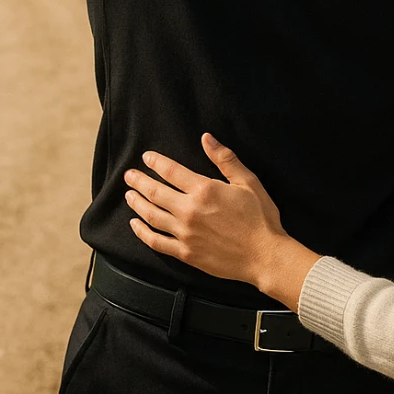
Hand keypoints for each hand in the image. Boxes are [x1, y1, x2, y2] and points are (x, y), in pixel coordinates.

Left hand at [124, 135, 319, 308]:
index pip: (171, 171)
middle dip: (139, 181)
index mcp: (204, 190)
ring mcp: (185, 234)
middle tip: (128, 175)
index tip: (146, 157)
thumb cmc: (260, 217)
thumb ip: (225, 159)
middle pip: (155, 192)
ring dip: (137, 204)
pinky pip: (157, 242)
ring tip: (129, 195)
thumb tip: (206, 138)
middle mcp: (189, 211)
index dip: (156, 162)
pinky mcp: (185, 253)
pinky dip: (142, 233)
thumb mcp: (248, 181)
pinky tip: (135, 225)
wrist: (265, 256)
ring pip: (152, 216)